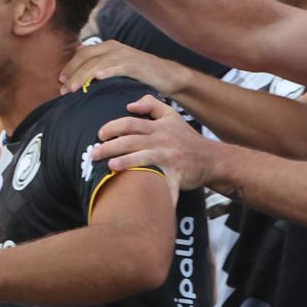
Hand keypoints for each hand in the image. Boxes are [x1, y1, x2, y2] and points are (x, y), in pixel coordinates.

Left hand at [60, 41, 185, 95]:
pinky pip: (118, 67)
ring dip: (83, 76)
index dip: (70, 66)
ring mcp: (124, 55)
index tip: (60, 81)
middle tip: (63, 89)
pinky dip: (107, 71)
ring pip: (98, 63)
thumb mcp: (116, 67)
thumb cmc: (139, 74)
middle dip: (73, 73)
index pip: (82, 54)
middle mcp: (113, 47)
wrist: (166, 75)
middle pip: (86, 58)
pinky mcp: (135, 64)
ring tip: (73, 88)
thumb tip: (78, 64)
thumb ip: (99, 65)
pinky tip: (98, 78)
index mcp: (107, 47)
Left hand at [93, 94, 210, 190]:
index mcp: (158, 127)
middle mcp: (162, 140)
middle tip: (93, 153)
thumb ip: (151, 105)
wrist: (212, 159)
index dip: (112, 127)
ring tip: (110, 167)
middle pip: (131, 140)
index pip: (130, 123)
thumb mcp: (172, 116)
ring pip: (143, 158)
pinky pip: (165, 184)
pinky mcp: (176, 174)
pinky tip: (144, 201)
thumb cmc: (187, 139)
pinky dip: (157, 193)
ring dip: (125, 162)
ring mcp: (168, 157)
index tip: (99, 134)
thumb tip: (129, 105)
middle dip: (110, 146)